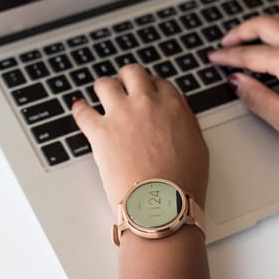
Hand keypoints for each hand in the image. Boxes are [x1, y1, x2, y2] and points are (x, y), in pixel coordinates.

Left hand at [71, 64, 208, 211]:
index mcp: (173, 106)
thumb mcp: (198, 147)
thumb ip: (187, 122)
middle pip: (132, 73)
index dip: (152, 88)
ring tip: (102, 98)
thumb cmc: (183, 184)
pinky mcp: (100, 132)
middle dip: (127, 79)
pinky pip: (82, 111)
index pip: (160, 83)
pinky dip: (80, 110)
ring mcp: (122, 116)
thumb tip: (180, 109)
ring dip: (104, 89)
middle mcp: (147, 104)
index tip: (147, 94)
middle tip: (124, 88)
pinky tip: (81, 111)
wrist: (162, 205)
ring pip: (105, 84)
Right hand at [208, 13, 278, 156]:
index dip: (228, 57)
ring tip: (247, 35)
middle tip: (225, 42)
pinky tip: (276, 38)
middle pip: (265, 24)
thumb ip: (255, 97)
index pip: (251, 54)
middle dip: (240, 31)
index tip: (214, 58)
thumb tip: (237, 82)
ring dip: (262, 23)